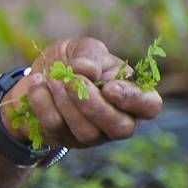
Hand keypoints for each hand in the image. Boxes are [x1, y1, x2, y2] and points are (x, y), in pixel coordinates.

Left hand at [7, 36, 162, 149]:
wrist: (38, 74)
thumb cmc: (73, 61)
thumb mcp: (84, 48)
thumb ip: (90, 56)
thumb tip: (88, 71)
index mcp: (131, 95)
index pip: (149, 106)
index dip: (134, 100)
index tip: (110, 87)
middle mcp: (117, 120)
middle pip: (120, 128)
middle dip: (94, 105)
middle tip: (73, 81)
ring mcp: (92, 135)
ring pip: (87, 132)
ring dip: (66, 102)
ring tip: (55, 79)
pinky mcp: (64, 139)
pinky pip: (56, 127)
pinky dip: (43, 102)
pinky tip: (39, 84)